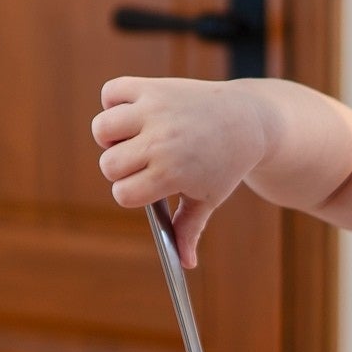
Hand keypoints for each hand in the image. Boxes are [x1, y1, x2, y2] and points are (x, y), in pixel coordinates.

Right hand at [92, 76, 267, 265]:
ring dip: (110, 136)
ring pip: (102, 129)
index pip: (122, 193)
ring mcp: (155, 111)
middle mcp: (159, 141)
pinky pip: (111, 93)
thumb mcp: (209, 198)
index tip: (148, 186)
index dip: (132, 193)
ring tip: (131, 137)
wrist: (248, 121)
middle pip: (109, 165)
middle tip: (142, 162)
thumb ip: (189, 229)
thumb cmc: (225, 165)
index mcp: (170, 173)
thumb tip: (185, 265)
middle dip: (121, 168)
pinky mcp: (152, 87)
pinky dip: (114, 101)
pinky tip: (133, 113)